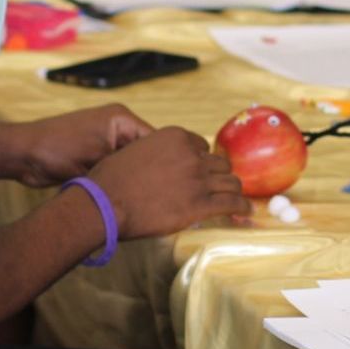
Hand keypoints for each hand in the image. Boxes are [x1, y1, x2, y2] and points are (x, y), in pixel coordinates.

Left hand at [0, 105, 151, 187]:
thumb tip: (150, 182)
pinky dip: (120, 180)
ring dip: (134, 178)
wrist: (23, 155)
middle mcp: (118, 127)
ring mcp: (106, 141)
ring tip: (146, 199)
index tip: (172, 184)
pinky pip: (117, 168)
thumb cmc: (57, 149)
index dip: (164, 161)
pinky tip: (127, 197)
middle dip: (150, 172)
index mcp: (122, 118)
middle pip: (146, 152)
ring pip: (131, 163)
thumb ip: (126, 167)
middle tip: (160, 196)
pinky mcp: (96, 155)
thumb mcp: (97, 158)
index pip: (156, 140)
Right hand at [87, 127, 248, 238]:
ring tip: (237, 198)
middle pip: (220, 164)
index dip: (203, 160)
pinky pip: (232, 204)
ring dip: (234, 191)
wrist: (104, 203)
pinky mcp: (200, 205)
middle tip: (219, 186)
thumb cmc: (111, 179)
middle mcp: (191, 155)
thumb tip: (165, 161)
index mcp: (176, 137)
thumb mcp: (136, 150)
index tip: (204, 171)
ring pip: (231, 182)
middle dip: (219, 175)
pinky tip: (245, 211)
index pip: (203, 146)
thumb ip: (157, 151)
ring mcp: (198, 180)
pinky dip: (241, 207)